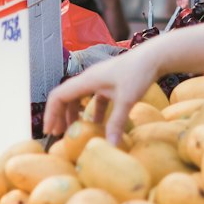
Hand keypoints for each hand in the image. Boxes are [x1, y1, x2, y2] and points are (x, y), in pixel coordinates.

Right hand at [44, 42, 164, 145]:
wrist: (153, 56)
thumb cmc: (138, 73)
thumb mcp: (126, 99)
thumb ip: (116, 122)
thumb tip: (110, 146)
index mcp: (86, 80)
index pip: (58, 96)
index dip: (51, 113)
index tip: (49, 131)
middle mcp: (88, 79)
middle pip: (65, 97)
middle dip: (59, 116)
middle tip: (57, 134)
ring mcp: (99, 80)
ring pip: (78, 97)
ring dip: (73, 113)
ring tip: (72, 131)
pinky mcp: (109, 83)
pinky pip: (93, 98)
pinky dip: (91, 111)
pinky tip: (96, 125)